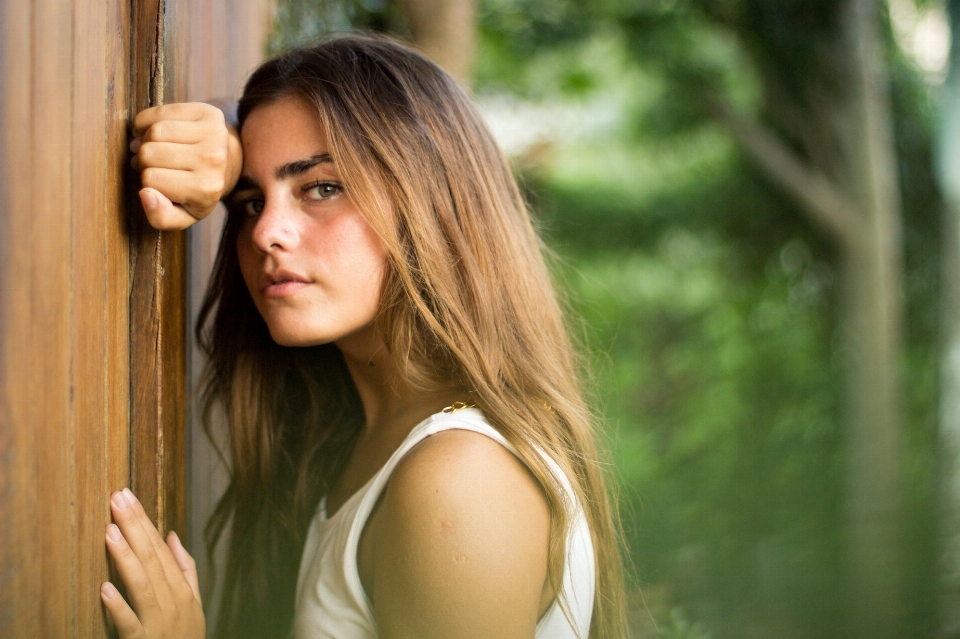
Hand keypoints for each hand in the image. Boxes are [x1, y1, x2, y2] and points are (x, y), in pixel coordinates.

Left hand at [101, 488, 205, 638]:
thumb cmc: (186, 637)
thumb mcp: (193, 602)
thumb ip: (184, 568)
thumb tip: (172, 536)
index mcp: (182, 589)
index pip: (161, 548)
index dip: (144, 521)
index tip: (128, 497)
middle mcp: (172, 602)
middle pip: (152, 559)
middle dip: (134, 527)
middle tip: (118, 499)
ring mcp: (158, 623)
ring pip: (142, 585)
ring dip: (125, 558)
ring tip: (110, 532)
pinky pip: (130, 624)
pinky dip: (119, 608)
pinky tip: (105, 590)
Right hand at [130, 102, 241, 230]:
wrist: (229, 164)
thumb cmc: (199, 191)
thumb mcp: (183, 215)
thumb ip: (161, 217)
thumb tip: (145, 195)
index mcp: (206, 189)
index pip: (150, 181)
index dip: (147, 181)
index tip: (159, 182)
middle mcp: (213, 160)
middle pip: (148, 153)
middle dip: (145, 160)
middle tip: (156, 164)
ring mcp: (214, 134)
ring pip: (154, 131)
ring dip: (146, 140)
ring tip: (157, 149)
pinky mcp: (209, 112)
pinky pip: (160, 112)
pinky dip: (149, 121)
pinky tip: (157, 133)